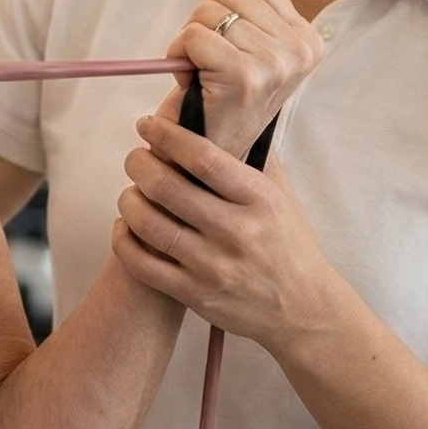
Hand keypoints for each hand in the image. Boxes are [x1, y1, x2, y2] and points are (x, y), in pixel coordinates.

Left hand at [109, 113, 344, 352]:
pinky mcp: (195, 294)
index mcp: (259, 199)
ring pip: (148, 223)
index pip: (203, 157)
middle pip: (166, 187)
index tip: (147, 125)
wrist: (303, 310)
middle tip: (135, 158)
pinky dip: (124, 240)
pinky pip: (141, 264)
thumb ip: (252, 159)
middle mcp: (236, 231)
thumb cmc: (289, 246)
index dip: (167, 136)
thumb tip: (220, 118)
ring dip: (128, 200)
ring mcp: (213, 266)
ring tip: (131, 192)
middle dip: (138, 164)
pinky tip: (126, 227)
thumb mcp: (282, 197)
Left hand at [156, 0, 324, 157]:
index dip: (226, 8)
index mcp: (308, 39)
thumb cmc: (219, 98)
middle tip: (209, 63)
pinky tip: (189, 79)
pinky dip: (178, 53)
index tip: (228, 46)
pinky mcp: (244, 76)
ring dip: (190, 40)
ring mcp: (276, 63)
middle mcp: (300, 50)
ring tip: (201, 73)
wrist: (206, 156)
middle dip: (206, 22)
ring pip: (208, 12)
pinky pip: (194, 35)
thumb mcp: (233, 41)